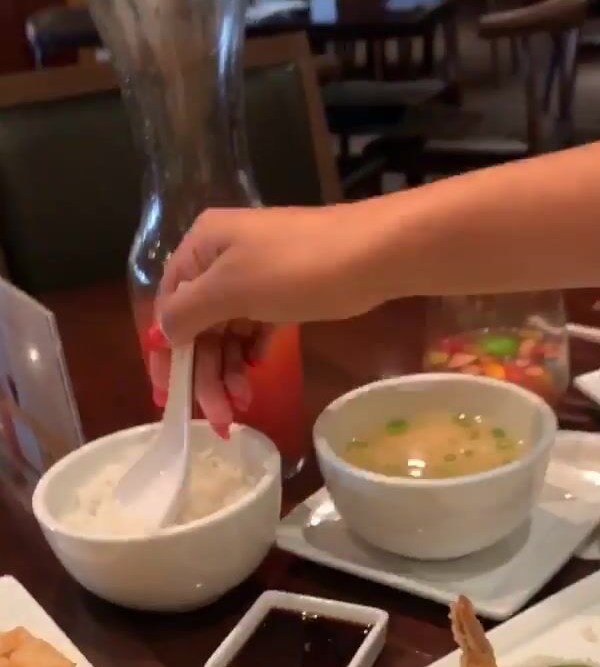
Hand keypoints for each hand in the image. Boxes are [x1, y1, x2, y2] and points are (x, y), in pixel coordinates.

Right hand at [151, 203, 392, 434]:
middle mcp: (220, 259)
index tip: (169, 399)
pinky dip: (251, 355)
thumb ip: (187, 312)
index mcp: (200, 247)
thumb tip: (160, 334)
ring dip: (228, 371)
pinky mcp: (282, 294)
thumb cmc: (297, 267)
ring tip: (243, 404)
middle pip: (198, 326)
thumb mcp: (232, 289)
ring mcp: (253, 277)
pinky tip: (257, 374)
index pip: (168, 306)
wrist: (372, 254)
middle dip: (204, 373)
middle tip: (219, 419)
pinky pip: (253, 330)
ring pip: (226, 332)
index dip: (166, 355)